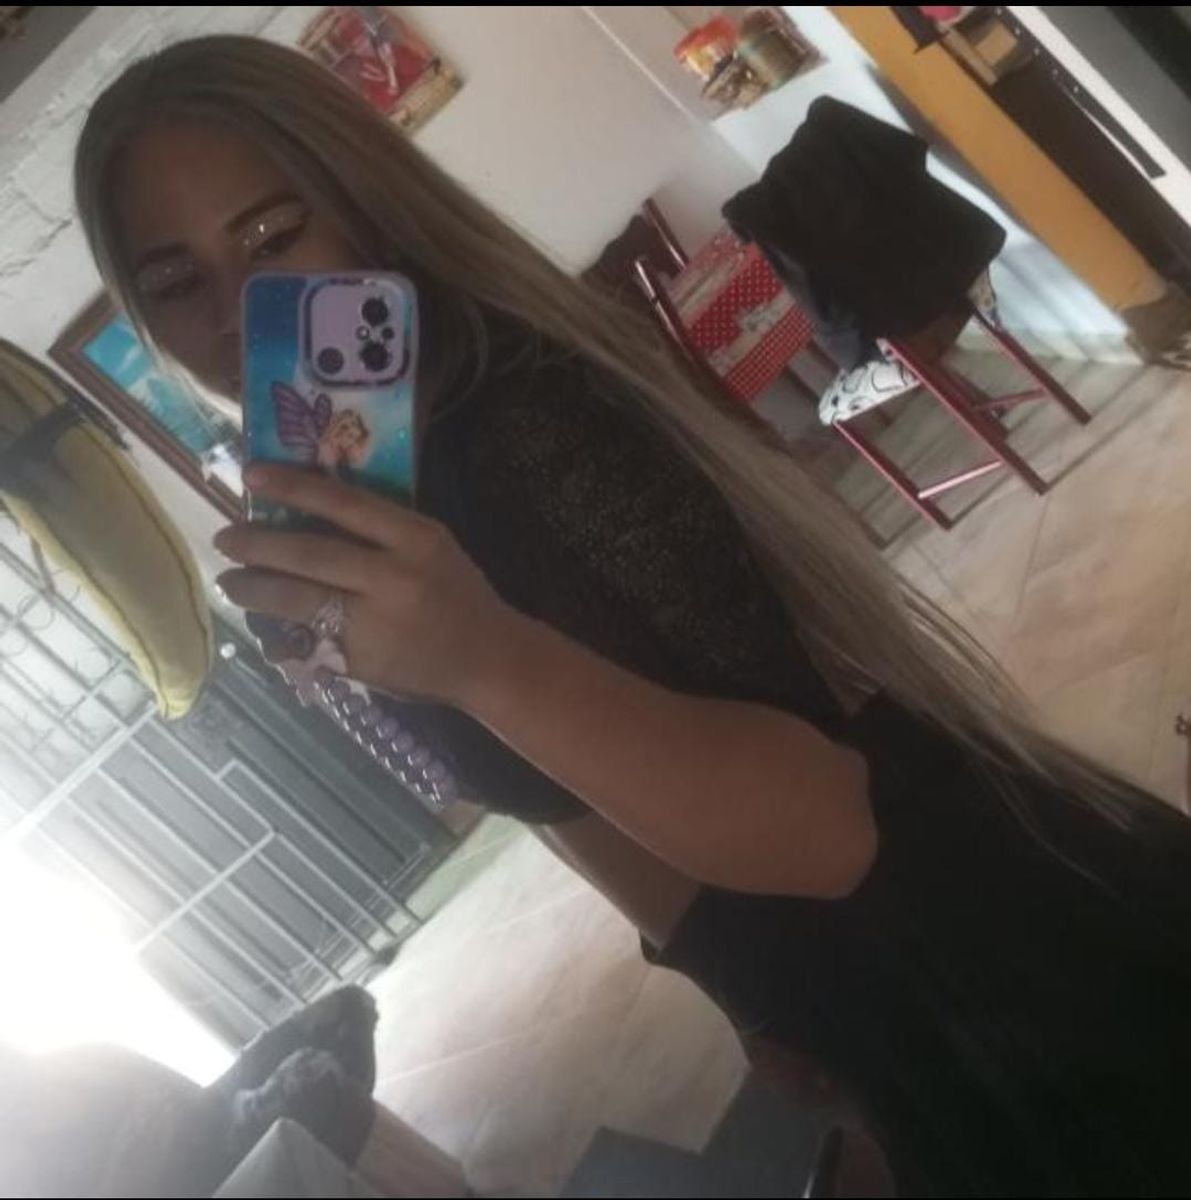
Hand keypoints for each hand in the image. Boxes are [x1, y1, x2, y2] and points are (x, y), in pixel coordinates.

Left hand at [215, 464, 520, 706]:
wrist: (486, 658)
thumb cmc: (457, 592)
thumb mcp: (432, 546)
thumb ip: (382, 529)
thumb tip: (308, 508)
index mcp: (415, 539)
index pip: (344, 504)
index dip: (293, 487)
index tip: (252, 475)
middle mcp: (392, 578)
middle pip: (310, 554)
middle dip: (258, 544)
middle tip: (225, 537)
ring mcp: (374, 623)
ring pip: (299, 600)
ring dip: (255, 588)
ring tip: (229, 581)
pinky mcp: (361, 660)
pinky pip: (308, 639)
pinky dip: (280, 630)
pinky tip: (263, 623)